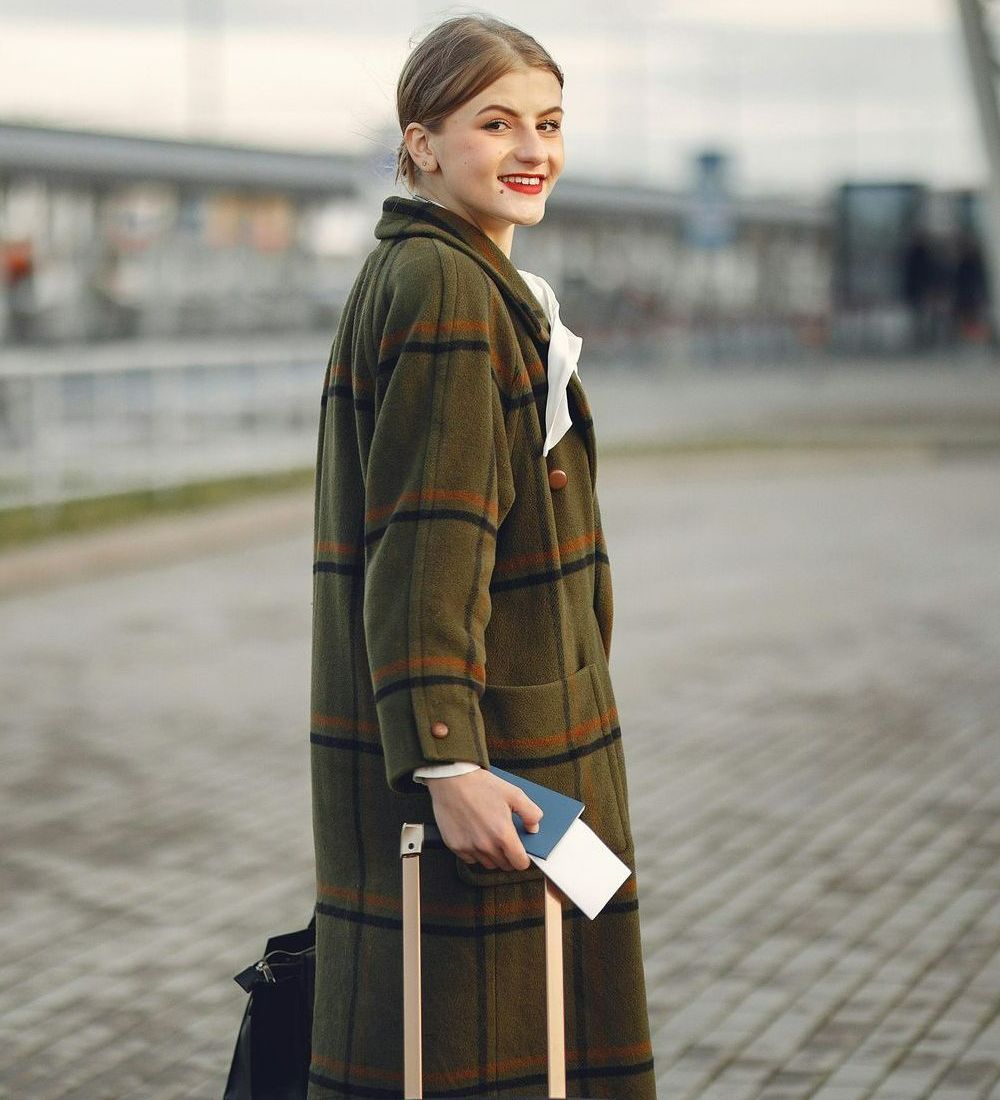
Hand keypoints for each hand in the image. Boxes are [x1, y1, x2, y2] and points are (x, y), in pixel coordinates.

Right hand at [425, 768, 543, 870]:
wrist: (452, 779)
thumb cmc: (481, 785)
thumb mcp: (514, 793)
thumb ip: (530, 813)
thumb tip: (534, 828)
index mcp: (503, 834)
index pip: (519, 863)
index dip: (523, 859)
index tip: (521, 852)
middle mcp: (486, 845)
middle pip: (504, 865)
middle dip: (509, 856)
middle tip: (506, 842)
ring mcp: (469, 847)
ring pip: (487, 864)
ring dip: (492, 856)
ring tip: (491, 838)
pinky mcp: (455, 846)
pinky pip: (470, 859)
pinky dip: (475, 853)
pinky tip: (476, 837)